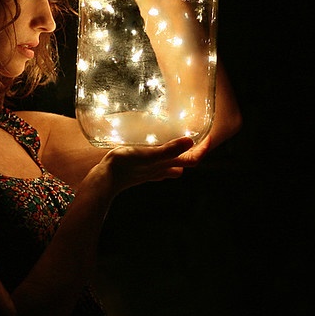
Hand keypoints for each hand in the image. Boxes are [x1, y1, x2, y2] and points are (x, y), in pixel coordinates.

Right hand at [96, 135, 210, 195]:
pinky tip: (154, 150)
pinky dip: (161, 157)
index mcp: (166, 165)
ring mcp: (151, 171)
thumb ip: (168, 149)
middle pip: (184, 163)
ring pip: (171, 164)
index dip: (203, 149)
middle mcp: (162, 170)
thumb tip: (190, 142)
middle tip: (195, 136)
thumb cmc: (125, 166)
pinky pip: (157, 164)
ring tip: (176, 139)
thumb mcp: (148, 155)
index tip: (209, 136)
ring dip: (177, 154)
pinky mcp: (140, 169)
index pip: (193, 160)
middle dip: (192, 152)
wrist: (105, 179)